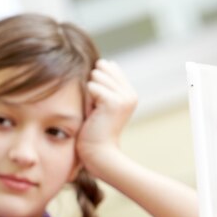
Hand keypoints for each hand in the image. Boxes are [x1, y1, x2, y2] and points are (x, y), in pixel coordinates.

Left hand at [76, 59, 137, 177]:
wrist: (98, 154)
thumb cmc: (92, 132)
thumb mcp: (98, 104)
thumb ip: (102, 85)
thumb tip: (102, 62)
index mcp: (128, 93)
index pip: (109, 67)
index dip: (95, 81)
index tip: (94, 103)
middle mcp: (130, 93)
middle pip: (102, 69)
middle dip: (90, 85)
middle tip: (92, 109)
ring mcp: (124, 97)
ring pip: (96, 76)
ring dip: (87, 93)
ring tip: (92, 112)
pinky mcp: (115, 102)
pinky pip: (92, 87)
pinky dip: (86, 100)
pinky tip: (91, 114)